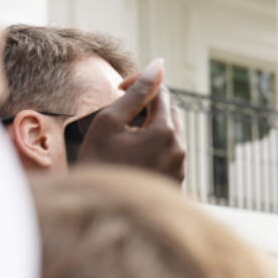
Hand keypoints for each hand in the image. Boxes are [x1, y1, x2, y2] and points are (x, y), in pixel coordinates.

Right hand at [76, 59, 186, 181]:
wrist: (100, 212)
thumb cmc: (98, 166)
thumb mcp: (109, 123)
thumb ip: (135, 93)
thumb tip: (158, 65)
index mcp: (165, 132)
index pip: (161, 92)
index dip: (139, 85)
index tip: (117, 90)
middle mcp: (179, 149)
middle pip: (169, 112)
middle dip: (148, 106)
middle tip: (120, 115)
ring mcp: (180, 167)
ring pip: (172, 133)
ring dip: (152, 127)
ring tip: (124, 137)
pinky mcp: (176, 182)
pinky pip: (171, 154)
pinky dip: (155, 147)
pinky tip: (132, 156)